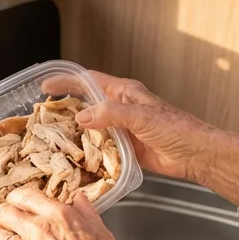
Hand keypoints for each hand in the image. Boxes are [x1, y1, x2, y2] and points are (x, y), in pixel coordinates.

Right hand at [43, 71, 238, 207]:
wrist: (196, 154)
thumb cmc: (177, 129)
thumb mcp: (141, 117)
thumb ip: (111, 115)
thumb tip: (81, 117)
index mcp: (124, 92)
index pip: (88, 81)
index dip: (66, 81)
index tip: (44, 86)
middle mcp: (120, 108)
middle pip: (86, 104)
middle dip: (65, 108)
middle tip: (42, 117)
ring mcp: (122, 129)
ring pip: (91, 127)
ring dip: (74, 132)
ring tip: (51, 140)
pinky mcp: (125, 148)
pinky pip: (100, 148)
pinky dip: (87, 151)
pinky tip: (74, 158)